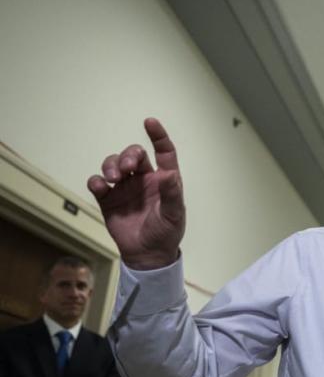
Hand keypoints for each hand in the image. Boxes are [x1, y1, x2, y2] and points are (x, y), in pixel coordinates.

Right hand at [87, 118, 185, 269]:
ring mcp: (125, 188)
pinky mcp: (108, 199)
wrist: (148, 254)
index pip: (163, 152)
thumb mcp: (174, 214)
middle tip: (126, 168)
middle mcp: (143, 179)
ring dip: (111, 165)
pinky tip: (101, 186)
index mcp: (164, 179)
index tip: (150, 122)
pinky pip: (98, 184)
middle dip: (128, 155)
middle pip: (133, 155)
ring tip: (113, 177)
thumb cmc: (166, 232)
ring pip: (114, 164)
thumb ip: (171, 194)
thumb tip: (169, 174)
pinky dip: (96, 181)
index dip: (158, 136)